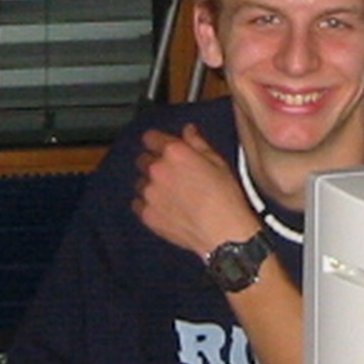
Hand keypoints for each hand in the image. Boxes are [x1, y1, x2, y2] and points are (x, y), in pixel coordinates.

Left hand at [133, 125, 258, 260]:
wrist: (223, 233)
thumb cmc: (225, 197)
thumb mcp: (217, 162)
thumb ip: (197, 143)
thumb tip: (187, 130)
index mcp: (174, 152)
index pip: (150, 138)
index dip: (157, 142)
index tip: (162, 147)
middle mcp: (156, 169)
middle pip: (142, 160)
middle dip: (154, 163)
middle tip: (171, 175)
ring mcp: (149, 193)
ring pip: (140, 182)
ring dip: (151, 185)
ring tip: (170, 195)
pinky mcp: (146, 214)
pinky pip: (138, 204)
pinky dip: (147, 204)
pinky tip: (165, 209)